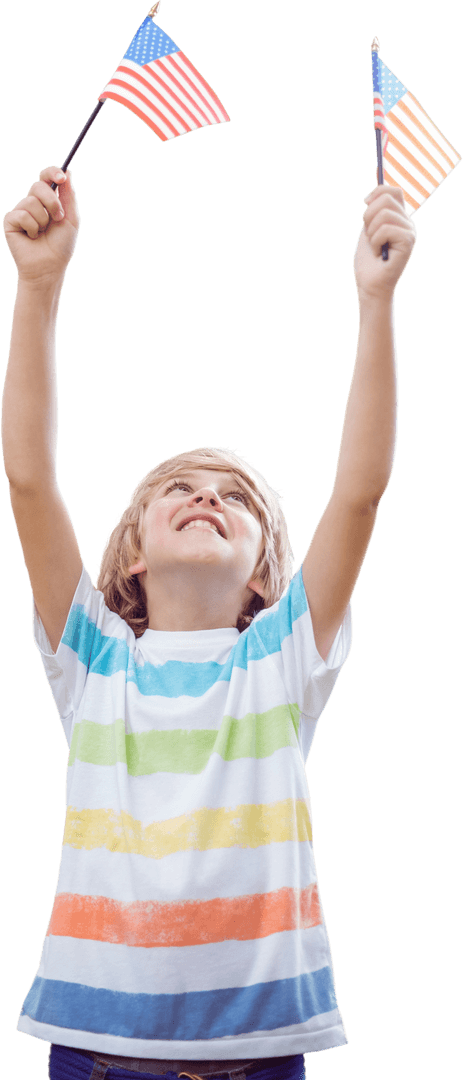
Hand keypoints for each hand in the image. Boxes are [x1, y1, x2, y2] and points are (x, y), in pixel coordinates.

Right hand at [3, 165, 80, 285]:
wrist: (50, 267)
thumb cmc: (61, 246)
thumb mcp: (71, 219)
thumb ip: (69, 196)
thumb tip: (67, 172)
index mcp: (46, 200)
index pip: (45, 177)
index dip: (52, 172)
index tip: (62, 177)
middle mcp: (32, 203)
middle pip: (38, 186)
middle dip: (52, 202)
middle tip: (57, 219)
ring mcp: (20, 211)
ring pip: (31, 202)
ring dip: (43, 220)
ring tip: (42, 233)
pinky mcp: (10, 221)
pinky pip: (22, 215)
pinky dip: (32, 228)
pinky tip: (31, 237)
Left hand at [353, 185, 416, 301]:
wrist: (369, 284)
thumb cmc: (368, 260)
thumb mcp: (368, 229)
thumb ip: (373, 211)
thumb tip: (370, 195)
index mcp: (399, 218)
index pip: (393, 191)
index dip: (376, 192)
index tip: (364, 203)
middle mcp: (408, 223)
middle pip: (386, 199)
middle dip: (368, 216)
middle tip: (368, 235)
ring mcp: (410, 232)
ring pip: (383, 214)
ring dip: (371, 232)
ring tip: (374, 246)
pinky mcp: (408, 242)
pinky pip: (385, 229)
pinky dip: (375, 241)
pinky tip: (378, 253)